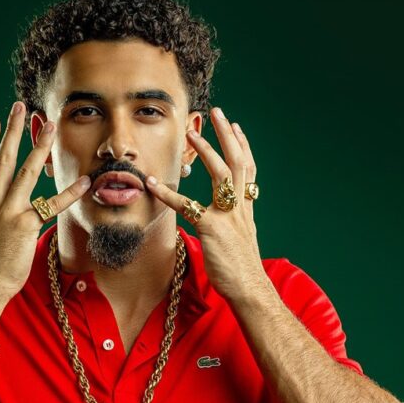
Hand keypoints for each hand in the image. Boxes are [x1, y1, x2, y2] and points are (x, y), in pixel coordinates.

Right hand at [0, 102, 91, 295]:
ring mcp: (8, 211)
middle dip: (12, 131)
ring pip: (26, 171)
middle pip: (3, 159)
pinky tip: (84, 182)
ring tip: (51, 127)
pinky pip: (51, 205)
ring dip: (39, 147)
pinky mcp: (24, 224)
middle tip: (19, 107)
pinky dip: (69, 194)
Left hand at [145, 107, 265, 301]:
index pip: (248, 170)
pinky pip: (187, 206)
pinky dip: (168, 195)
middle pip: (238, 162)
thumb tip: (221, 224)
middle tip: (218, 113)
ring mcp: (227, 216)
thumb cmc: (242, 272)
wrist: (249, 289)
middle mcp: (240, 208)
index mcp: (246, 210)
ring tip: (192, 135)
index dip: (243, 147)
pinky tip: (154, 185)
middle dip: (227, 136)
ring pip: (221, 174)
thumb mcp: (241, 243)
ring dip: (206, 151)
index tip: (236, 128)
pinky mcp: (212, 228)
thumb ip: (232, 227)